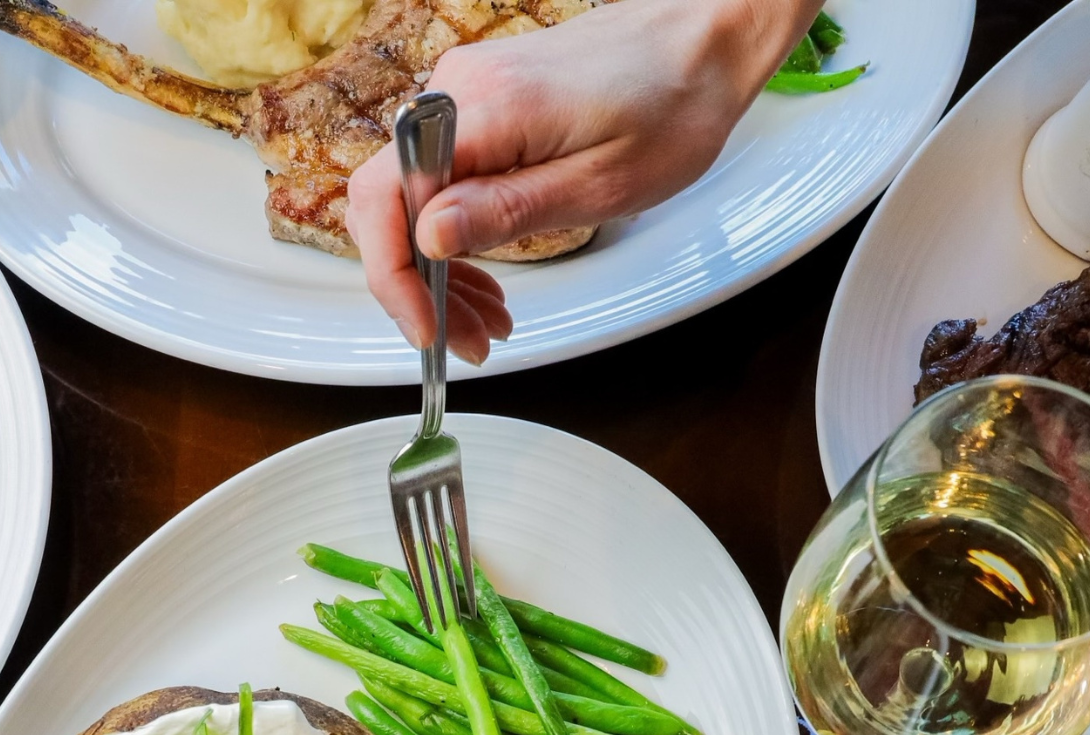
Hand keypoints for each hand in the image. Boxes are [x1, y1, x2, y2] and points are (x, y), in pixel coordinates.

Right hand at [342, 0, 819, 363]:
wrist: (702, 40)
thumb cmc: (672, 105)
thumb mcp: (598, 184)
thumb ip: (506, 211)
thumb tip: (427, 238)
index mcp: (484, 111)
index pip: (387, 200)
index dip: (395, 277)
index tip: (428, 330)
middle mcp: (459, 92)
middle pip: (393, 206)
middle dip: (421, 286)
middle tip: (467, 340)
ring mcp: (467, 93)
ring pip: (418, 199)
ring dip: (442, 268)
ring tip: (486, 321)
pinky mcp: (483, 102)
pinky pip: (446, 177)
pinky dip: (459, 232)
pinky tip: (488, 272)